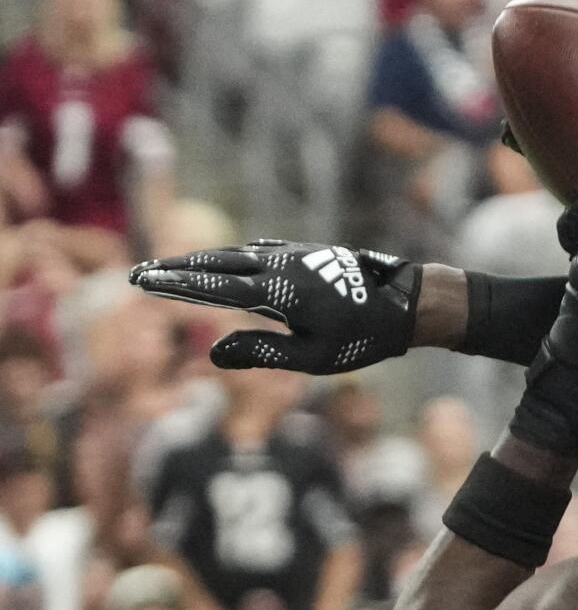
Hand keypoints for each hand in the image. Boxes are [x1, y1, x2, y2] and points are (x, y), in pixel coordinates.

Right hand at [130, 240, 420, 373]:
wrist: (406, 304)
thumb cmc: (362, 338)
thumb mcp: (314, 358)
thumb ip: (262, 353)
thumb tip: (213, 351)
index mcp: (277, 292)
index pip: (213, 287)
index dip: (175, 285)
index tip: (142, 282)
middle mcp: (279, 266)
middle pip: (215, 263)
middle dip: (175, 268)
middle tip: (139, 272)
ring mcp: (292, 255)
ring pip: (235, 254)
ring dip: (200, 259)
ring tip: (169, 267)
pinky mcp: (305, 253)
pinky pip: (258, 251)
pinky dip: (231, 256)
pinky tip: (222, 261)